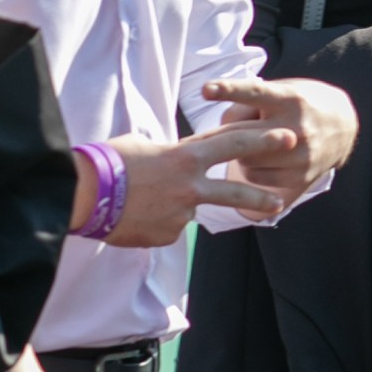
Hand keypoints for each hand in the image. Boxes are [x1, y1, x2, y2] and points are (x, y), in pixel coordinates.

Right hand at [100, 124, 295, 234]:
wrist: (86, 195)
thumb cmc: (110, 162)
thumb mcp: (142, 144)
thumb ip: (165, 153)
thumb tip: (169, 161)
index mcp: (184, 156)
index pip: (229, 143)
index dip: (259, 138)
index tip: (284, 136)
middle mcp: (189, 186)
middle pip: (233, 189)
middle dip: (261, 192)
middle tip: (281, 200)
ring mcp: (180, 213)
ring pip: (193, 210)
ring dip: (211, 207)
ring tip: (252, 209)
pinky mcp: (167, 235)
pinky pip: (167, 227)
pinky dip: (156, 222)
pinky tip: (136, 216)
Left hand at [198, 74, 356, 200]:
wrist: (344, 127)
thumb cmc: (300, 104)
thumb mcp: (281, 91)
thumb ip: (250, 104)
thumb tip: (223, 127)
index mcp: (290, 99)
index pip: (255, 93)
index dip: (229, 90)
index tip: (206, 89)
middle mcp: (297, 127)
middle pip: (241, 135)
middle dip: (216, 139)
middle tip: (191, 144)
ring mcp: (300, 155)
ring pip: (245, 160)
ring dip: (238, 153)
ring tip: (251, 144)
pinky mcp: (300, 178)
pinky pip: (255, 178)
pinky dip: (249, 170)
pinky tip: (260, 160)